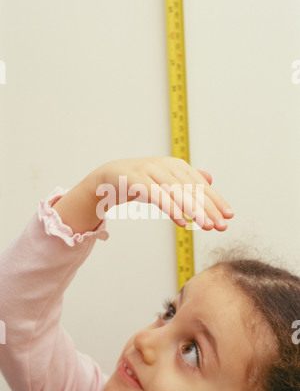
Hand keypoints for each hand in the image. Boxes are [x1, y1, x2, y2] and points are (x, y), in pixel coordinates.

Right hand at [92, 156, 233, 230]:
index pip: (201, 184)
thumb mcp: (166, 179)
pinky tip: (181, 222)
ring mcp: (150, 170)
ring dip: (193, 210)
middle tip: (220, 226)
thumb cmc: (142, 181)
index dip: (216, 199)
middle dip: (208, 208)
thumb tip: (210, 179)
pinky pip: (156, 195)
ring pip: (176, 192)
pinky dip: (170, 208)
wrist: (109, 177)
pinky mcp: (135, 179)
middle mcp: (165, 165)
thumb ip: (187, 179)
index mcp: (176, 165)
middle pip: (192, 188)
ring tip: (206, 226)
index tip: (229, 215)